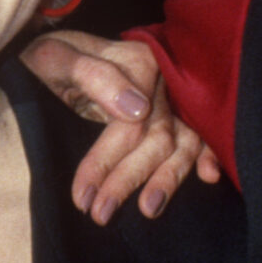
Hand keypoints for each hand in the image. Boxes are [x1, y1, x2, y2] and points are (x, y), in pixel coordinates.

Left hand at [21, 31, 222, 222]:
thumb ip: (93, 76)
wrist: (52, 48)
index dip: (106, 162)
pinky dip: (207, 154)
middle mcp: (162, 79)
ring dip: (168, 178)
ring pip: (182, 141)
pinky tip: (210, 176)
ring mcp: (171, 95)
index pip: (130, 123)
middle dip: (129, 179)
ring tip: (149, 210)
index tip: (82, 196)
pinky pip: (199, 133)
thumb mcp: (55, 56)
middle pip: (157, 137)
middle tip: (100, 213)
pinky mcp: (174, 108)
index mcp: (138, 63)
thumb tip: (137, 109)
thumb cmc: (51, 55)